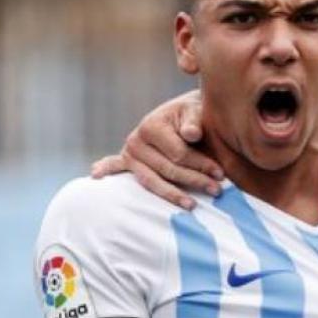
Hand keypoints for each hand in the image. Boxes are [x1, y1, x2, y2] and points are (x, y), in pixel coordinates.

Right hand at [91, 90, 223, 209]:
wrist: (186, 114)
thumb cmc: (195, 115)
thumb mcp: (197, 112)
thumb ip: (194, 121)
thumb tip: (191, 134)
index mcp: (152, 125)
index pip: (178, 154)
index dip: (201, 165)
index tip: (221, 174)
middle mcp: (136, 139)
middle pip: (167, 169)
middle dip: (194, 180)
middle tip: (217, 190)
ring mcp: (130, 152)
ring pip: (151, 181)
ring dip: (172, 194)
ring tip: (192, 205)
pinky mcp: (127, 161)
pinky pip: (115, 167)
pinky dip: (105, 169)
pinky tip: (96, 174)